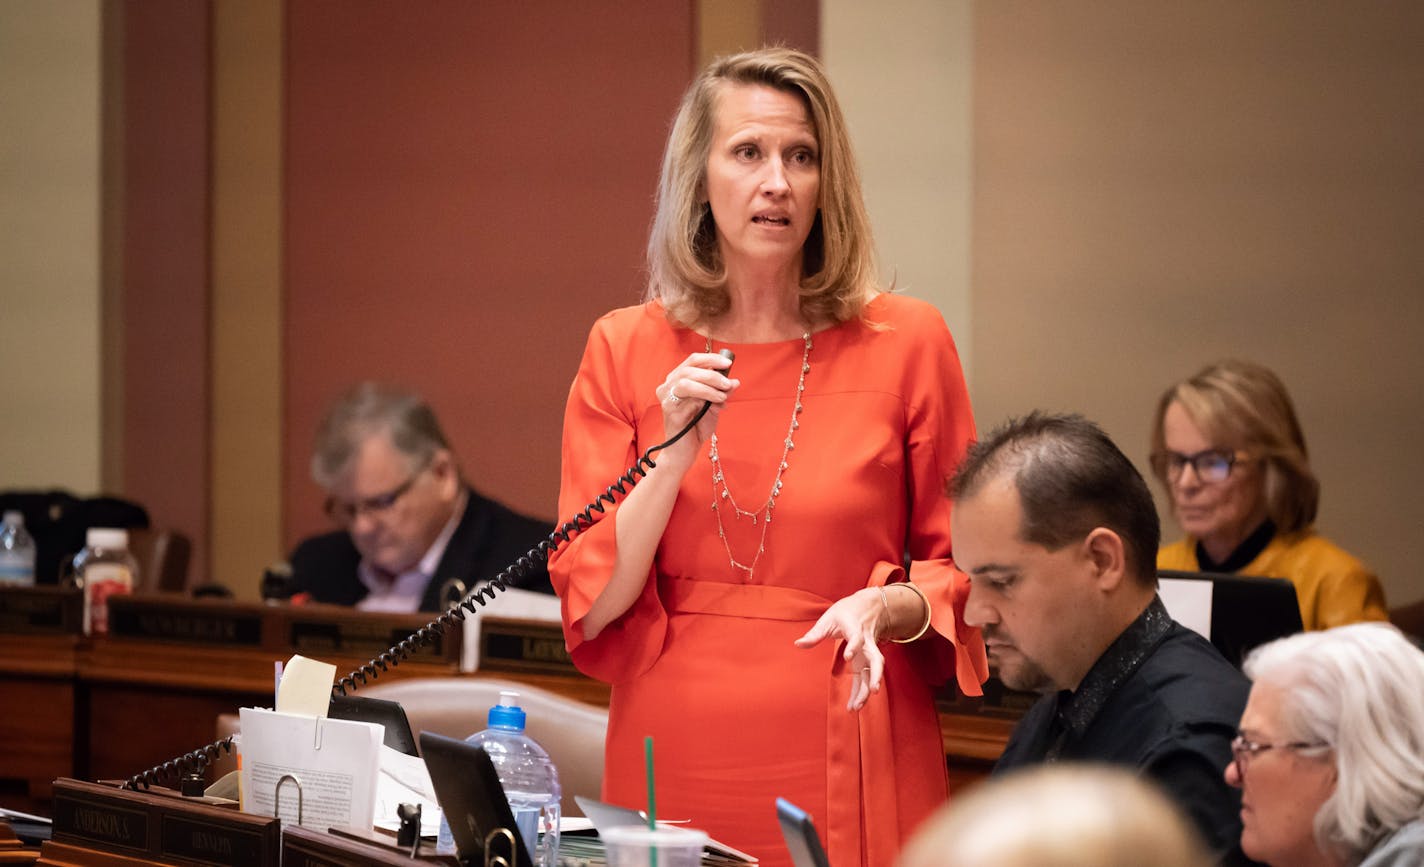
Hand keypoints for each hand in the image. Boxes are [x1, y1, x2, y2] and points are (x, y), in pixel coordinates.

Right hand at [655, 351, 737, 464]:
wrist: (685, 452)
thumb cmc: (696, 428)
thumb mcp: (713, 406)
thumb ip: (722, 393)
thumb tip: (735, 381)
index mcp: (677, 380)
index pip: (692, 361)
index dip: (711, 359)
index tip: (728, 363)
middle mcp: (668, 386)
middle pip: (689, 368)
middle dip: (712, 374)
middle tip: (727, 384)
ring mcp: (666, 398)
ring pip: (686, 381)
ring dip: (708, 386)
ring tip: (722, 396)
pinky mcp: (669, 411)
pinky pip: (687, 398)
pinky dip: (705, 398)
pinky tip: (716, 405)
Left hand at [794, 588, 885, 710]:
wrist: (868, 606)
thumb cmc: (846, 612)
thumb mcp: (828, 618)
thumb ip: (814, 633)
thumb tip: (798, 644)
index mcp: (855, 628)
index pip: (857, 638)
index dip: (854, 646)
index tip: (848, 657)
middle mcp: (866, 642)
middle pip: (876, 660)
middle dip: (875, 675)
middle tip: (872, 691)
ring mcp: (869, 652)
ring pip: (874, 671)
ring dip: (868, 689)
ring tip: (857, 706)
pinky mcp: (868, 660)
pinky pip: (868, 676)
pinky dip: (863, 691)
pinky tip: (855, 704)